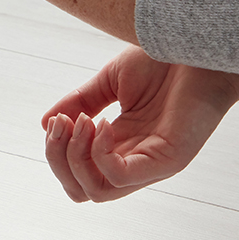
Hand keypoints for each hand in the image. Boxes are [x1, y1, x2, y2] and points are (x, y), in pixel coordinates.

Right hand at [43, 44, 238, 201]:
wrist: (194, 47)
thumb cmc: (160, 62)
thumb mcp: (108, 80)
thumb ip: (79, 101)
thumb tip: (44, 123)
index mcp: (119, 143)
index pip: (76, 173)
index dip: (56, 150)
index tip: (57, 118)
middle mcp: (133, 159)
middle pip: (81, 190)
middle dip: (57, 158)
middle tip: (61, 123)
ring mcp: (151, 164)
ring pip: (98, 192)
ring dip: (76, 157)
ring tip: (83, 121)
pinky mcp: (169, 159)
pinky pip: (122, 176)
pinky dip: (100, 153)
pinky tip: (103, 122)